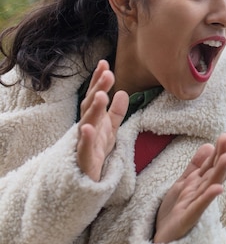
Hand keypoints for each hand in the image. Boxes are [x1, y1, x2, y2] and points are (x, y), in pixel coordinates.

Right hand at [76, 59, 128, 181]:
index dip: (98, 80)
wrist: (86, 180)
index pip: (95, 96)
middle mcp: (87, 126)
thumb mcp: (110, 130)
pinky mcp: (84, 158)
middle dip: (98, 89)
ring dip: (93, 108)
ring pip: (87, 122)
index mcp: (94, 118)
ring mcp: (84, 141)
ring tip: (101, 95)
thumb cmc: (96, 151)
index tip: (104, 63)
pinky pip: (84, 147)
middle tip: (108, 73)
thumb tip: (123, 92)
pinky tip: (87, 127)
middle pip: (90, 105)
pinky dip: (85, 137)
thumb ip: (116, 112)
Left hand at [153, 133, 225, 243]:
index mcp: (198, 183)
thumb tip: (209, 145)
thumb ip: (196, 166)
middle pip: (212, 172)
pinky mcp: (186, 219)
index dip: (218, 150)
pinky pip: (198, 208)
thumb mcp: (184, 183)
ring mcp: (194, 206)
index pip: (211, 164)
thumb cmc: (174, 211)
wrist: (162, 237)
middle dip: (221, 156)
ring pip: (209, 186)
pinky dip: (208, 198)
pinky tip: (218, 189)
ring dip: (220, 171)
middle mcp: (200, 193)